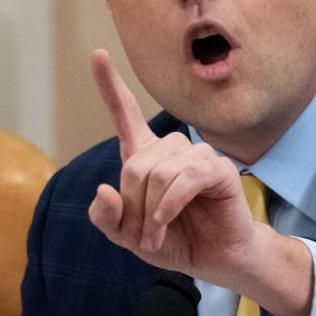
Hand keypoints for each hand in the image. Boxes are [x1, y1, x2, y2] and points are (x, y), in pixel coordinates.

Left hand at [86, 49, 256, 281]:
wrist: (213, 260)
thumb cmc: (173, 240)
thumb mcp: (128, 236)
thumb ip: (107, 218)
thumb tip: (104, 189)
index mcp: (146, 156)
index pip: (126, 114)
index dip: (109, 86)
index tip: (98, 55)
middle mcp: (171, 149)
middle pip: (135, 164)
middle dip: (132, 206)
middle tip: (142, 236)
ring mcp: (196, 156)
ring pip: (158, 172)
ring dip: (151, 211)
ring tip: (157, 235)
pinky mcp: (218, 169)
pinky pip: (185, 178)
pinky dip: (169, 204)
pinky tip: (165, 222)